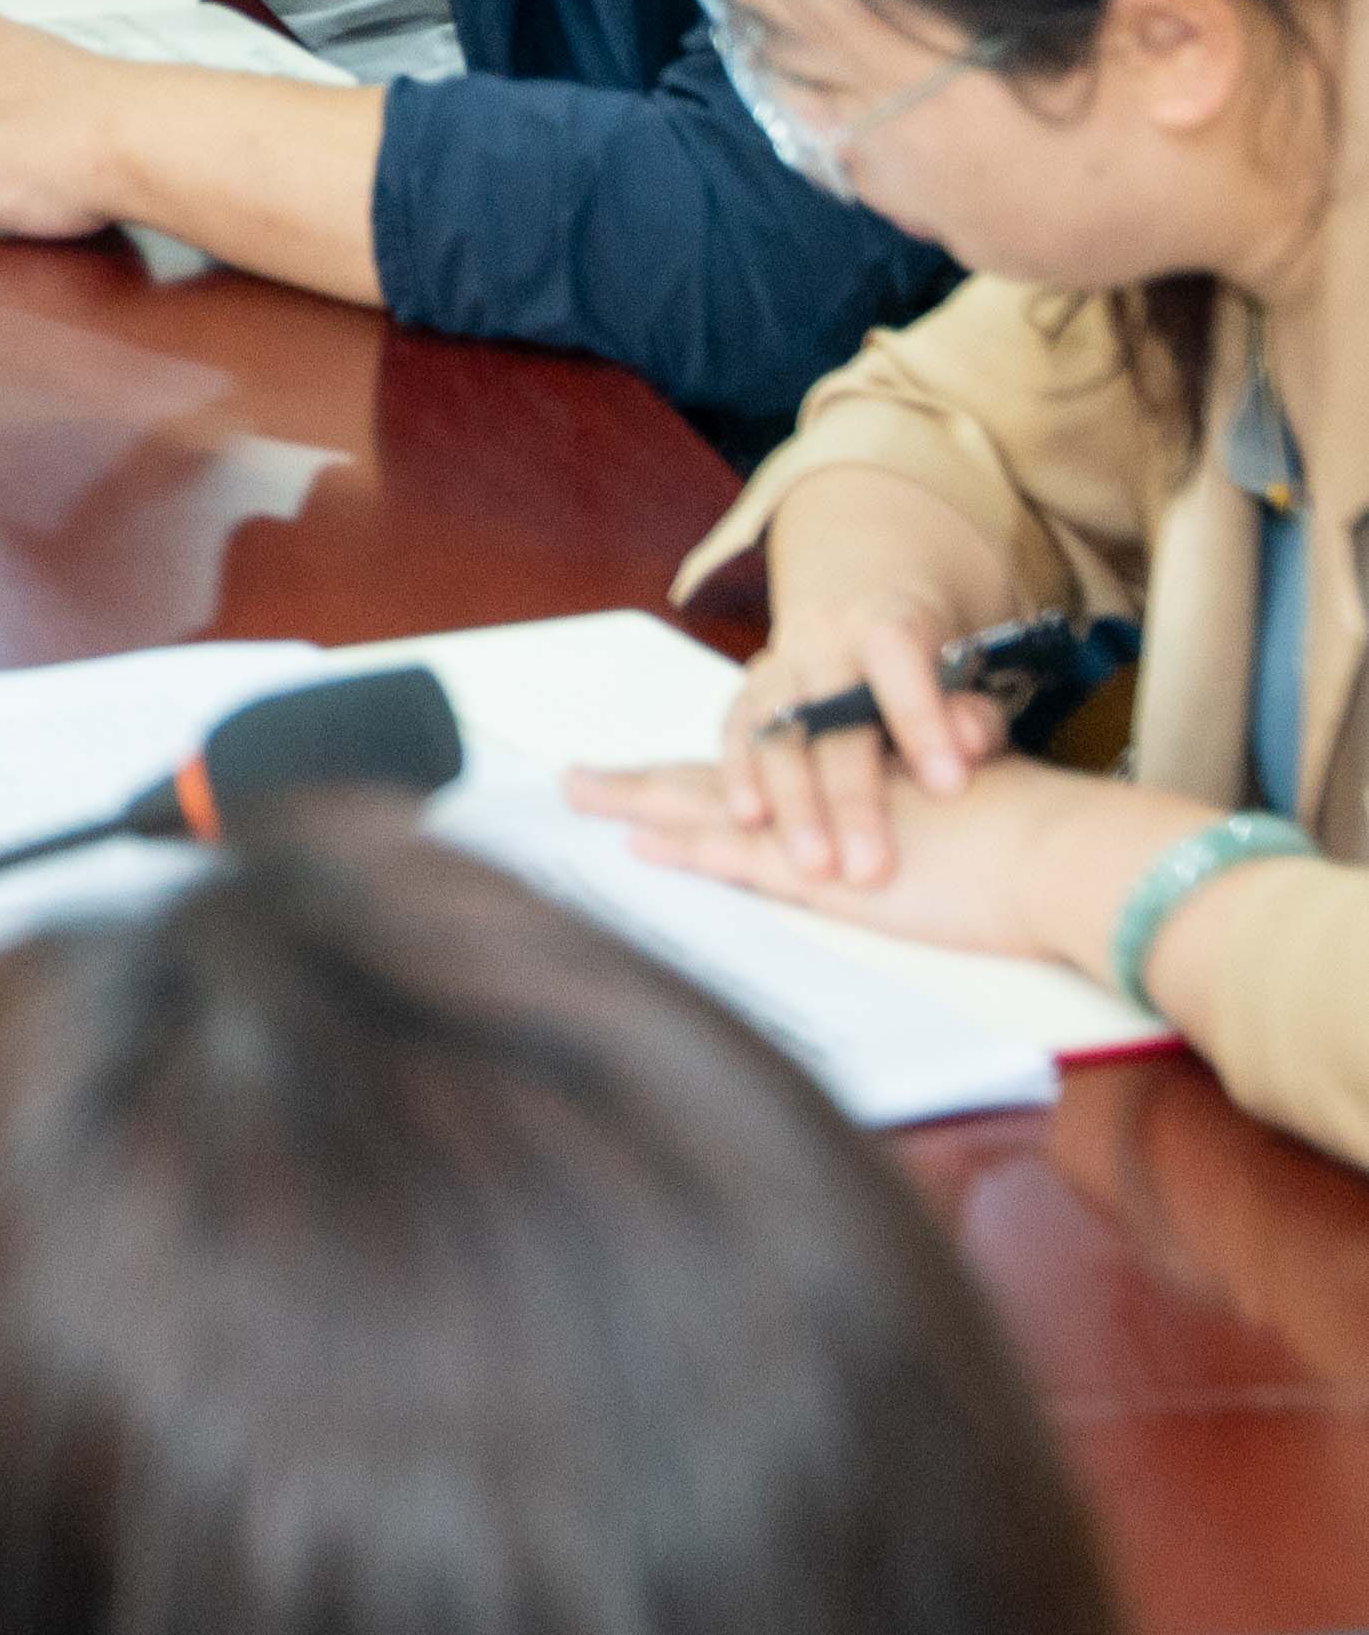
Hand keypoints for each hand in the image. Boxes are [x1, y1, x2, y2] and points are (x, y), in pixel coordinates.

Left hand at [585, 741, 1199, 983]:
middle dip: (645, 778)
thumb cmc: (1039, 838)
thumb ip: (938, 781)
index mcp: (855, 771)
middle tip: (574, 775)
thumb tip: (947, 779)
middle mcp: (825, 787)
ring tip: (575, 790)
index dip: (709, 771)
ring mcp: (819, 830)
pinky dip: (684, 847)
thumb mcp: (970, 794)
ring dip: (638, 799)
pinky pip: (734, 855)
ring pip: (707, 806)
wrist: (1066, 854)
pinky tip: (638, 844)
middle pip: (715, 777)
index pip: (766, 766)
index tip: (655, 773)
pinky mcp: (823, 874)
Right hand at [624, 482, 1041, 888]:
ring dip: (791, 801)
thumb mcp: (979, 666)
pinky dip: (740, 777)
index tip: (949, 786)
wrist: (873, 601)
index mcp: (890, 621)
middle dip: (850, 795)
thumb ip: (975, 711)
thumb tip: (968, 745)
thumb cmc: (941, 653)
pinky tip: (750, 820)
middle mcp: (824, 640)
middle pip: (828, 714)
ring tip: (814, 866)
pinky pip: (738, 734)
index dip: (920, 718)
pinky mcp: (752, 697)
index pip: (899, 660)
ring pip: (774, 730)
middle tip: (873, 869)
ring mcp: (780, 667)